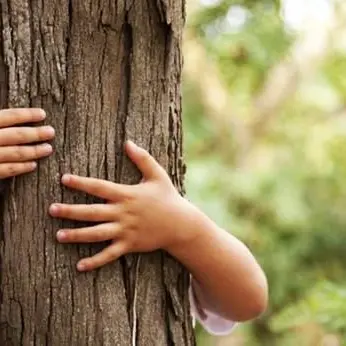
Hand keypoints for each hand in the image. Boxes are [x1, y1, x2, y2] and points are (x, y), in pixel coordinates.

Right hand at [0, 108, 54, 177]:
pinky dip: (21, 167)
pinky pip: (7, 170)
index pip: (8, 116)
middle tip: (51, 132)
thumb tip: (13, 117)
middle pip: (16, 135)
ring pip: (15, 153)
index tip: (42, 114)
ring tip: (48, 149)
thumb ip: (1, 122)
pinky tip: (33, 165)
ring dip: (34, 151)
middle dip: (36, 134)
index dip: (26, 114)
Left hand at [49, 141, 195, 270]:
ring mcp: (126, 231)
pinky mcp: (130, 245)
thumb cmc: (168, 197)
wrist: (181, 224)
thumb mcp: (158, 175)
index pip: (99, 187)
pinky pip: (110, 254)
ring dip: (77, 235)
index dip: (81, 183)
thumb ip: (143, 158)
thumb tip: (128, 142)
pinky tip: (80, 266)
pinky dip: (95, 261)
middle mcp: (123, 213)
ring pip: (97, 234)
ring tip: (59, 235)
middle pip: (92, 212)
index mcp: (127, 195)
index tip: (64, 179)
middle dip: (71, 211)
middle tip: (51, 210)